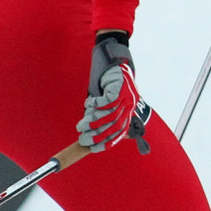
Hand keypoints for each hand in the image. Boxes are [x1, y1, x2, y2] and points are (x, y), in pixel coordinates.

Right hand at [77, 33, 150, 153]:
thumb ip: (104, 117)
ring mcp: (127, 95)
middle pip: (114, 125)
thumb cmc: (109, 85)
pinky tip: (89, 103)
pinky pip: (108, 100)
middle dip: (97, 135)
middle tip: (82, 138)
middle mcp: (130, 105)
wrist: (114, 61)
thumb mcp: (109, 103)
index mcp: (128, 112)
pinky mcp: (120, 85)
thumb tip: (89, 135)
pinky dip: (96, 104)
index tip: (92, 148)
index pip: (119, 133)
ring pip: (109, 114)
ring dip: (93, 121)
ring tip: (81, 125)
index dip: (106, 142)